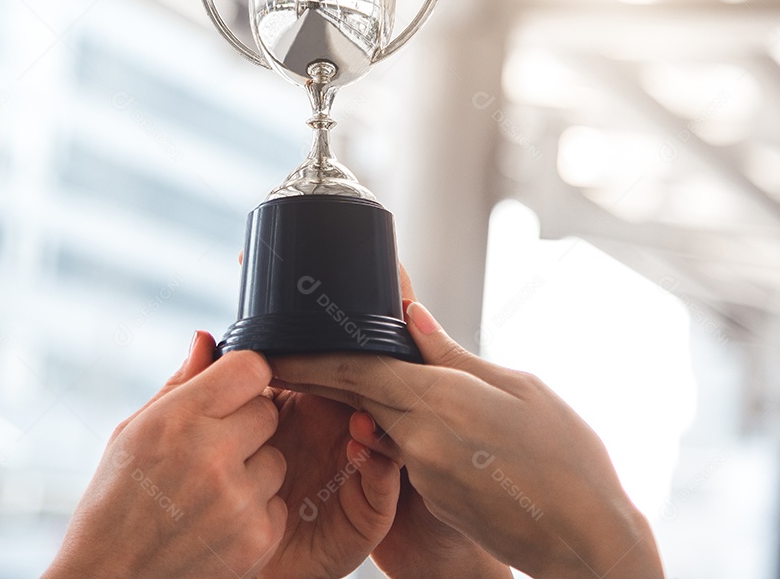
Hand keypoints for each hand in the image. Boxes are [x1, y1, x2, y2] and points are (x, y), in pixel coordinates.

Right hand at [44, 332, 286, 578]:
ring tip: (208, 492)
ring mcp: (238, 500)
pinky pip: (278, 504)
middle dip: (245, 427)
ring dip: (252, 472)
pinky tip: (216, 522)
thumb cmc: (115, 500)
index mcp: (178, 418)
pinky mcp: (257, 539)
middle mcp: (212, 455)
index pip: (251, 368)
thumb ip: (179, 383)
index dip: (242, 379)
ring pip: (275, 461)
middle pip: (267, 413)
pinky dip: (255, 513)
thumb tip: (206, 338)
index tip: (229, 394)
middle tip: (211, 450)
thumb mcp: (132, 431)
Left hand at [270, 273, 662, 578]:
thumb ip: (453, 356)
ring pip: (375, 423)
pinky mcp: (429, 496)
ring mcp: (421, 472)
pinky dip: (386, 431)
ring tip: (331, 376)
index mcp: (440, 400)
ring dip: (352, 402)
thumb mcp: (519, 390)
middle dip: (314, 376)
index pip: (353, 370)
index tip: (273, 347)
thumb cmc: (568, 460)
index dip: (309, 358)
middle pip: (351, 396)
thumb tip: (411, 316)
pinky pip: (398, 452)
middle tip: (279, 355)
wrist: (584, 541)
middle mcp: (420, 437)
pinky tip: (390, 420)